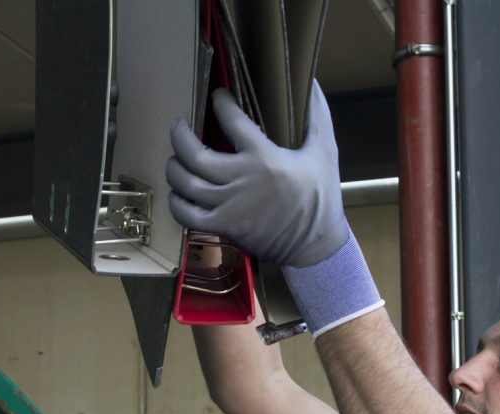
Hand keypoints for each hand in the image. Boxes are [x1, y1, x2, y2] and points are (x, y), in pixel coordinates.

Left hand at [166, 81, 348, 268]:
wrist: (315, 246)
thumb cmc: (320, 199)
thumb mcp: (325, 152)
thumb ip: (317, 116)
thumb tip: (312, 82)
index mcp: (264, 157)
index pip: (232, 120)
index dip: (220, 103)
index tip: (218, 97)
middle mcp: (241, 179)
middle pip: (194, 154)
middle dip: (179, 136)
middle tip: (179, 127)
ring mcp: (229, 206)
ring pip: (186, 183)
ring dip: (174, 168)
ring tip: (176, 160)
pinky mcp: (223, 227)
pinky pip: (186, 215)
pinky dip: (176, 203)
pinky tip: (178, 194)